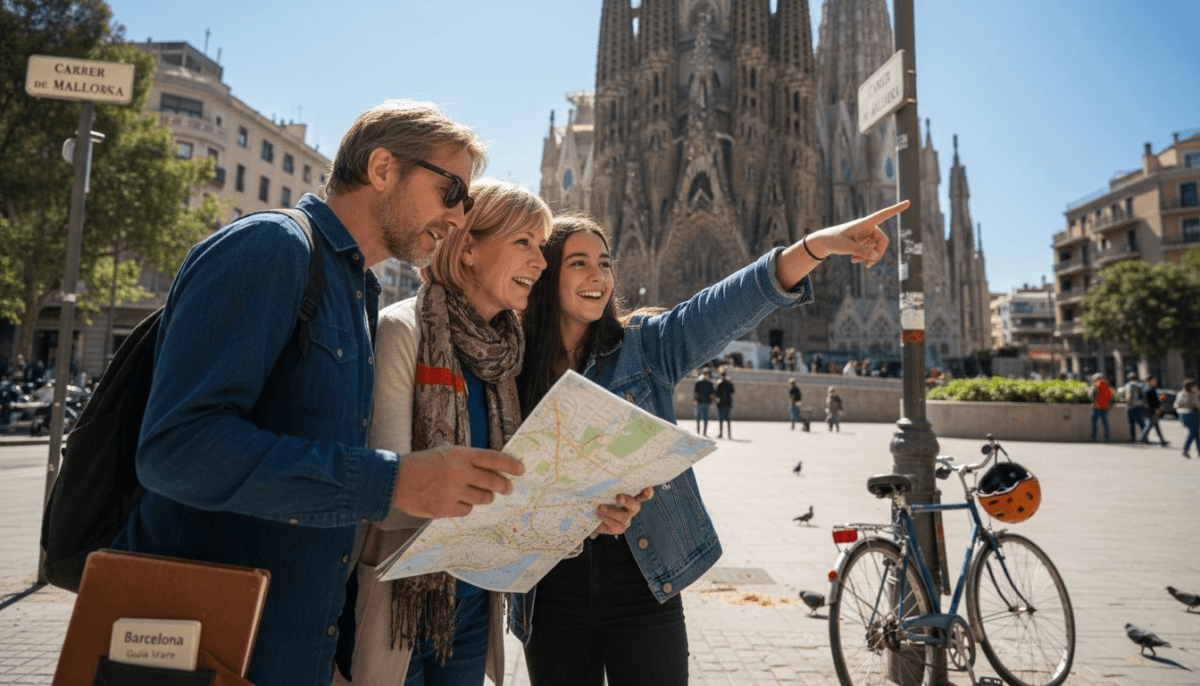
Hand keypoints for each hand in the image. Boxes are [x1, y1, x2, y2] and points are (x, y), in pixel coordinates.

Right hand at [392, 445, 524, 518]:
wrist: (395, 479)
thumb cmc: (421, 464)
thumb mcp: (446, 453)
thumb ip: (467, 460)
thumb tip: (492, 469)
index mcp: (460, 455)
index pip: (494, 458)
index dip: (510, 465)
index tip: (520, 469)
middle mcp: (460, 472)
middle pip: (493, 482)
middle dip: (504, 486)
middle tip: (507, 488)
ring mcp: (453, 491)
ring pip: (482, 498)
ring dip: (484, 497)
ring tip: (481, 494)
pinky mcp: (445, 508)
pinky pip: (467, 510)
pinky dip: (465, 507)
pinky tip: (457, 501)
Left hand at [592, 486, 654, 535]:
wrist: (591, 517)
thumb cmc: (600, 499)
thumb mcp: (602, 492)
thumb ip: (606, 487)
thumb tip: (601, 476)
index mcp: (630, 496)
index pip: (641, 494)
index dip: (646, 493)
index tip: (648, 489)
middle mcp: (631, 508)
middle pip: (635, 505)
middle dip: (628, 501)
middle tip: (618, 497)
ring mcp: (626, 520)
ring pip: (623, 517)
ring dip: (611, 511)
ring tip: (600, 507)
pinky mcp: (619, 529)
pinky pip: (614, 524)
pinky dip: (605, 518)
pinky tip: (598, 514)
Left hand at [807, 200, 908, 267]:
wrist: (824, 243)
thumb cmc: (834, 240)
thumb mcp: (846, 247)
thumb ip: (861, 251)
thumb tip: (876, 256)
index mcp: (864, 223)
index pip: (883, 215)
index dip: (896, 209)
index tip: (908, 202)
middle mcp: (868, 228)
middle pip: (882, 241)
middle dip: (878, 253)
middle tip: (868, 265)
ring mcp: (866, 235)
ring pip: (876, 248)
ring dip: (869, 257)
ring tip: (855, 262)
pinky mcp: (863, 242)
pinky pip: (870, 251)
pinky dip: (864, 257)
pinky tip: (854, 261)